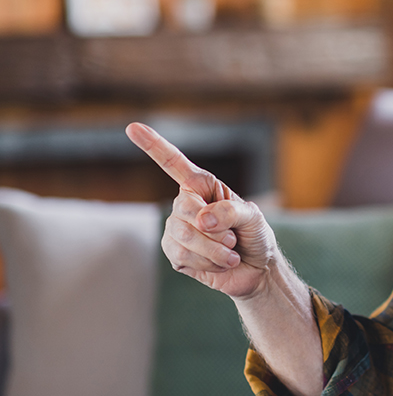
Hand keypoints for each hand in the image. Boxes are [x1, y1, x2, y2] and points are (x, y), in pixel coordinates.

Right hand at [126, 122, 278, 298]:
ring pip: (184, 236)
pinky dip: (208, 262)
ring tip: (230, 251)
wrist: (257, 269)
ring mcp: (176, 230)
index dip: (154, 146)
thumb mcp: (252, 216)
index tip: (133, 127)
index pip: (173, 163)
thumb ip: (231, 211)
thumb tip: (202, 219)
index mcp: (202, 186)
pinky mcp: (174, 254)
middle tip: (233, 237)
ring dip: (215, 248)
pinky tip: (220, 262)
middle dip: (214, 228)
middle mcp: (185, 205)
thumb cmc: (255, 235)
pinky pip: (183, 256)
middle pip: (184, 209)